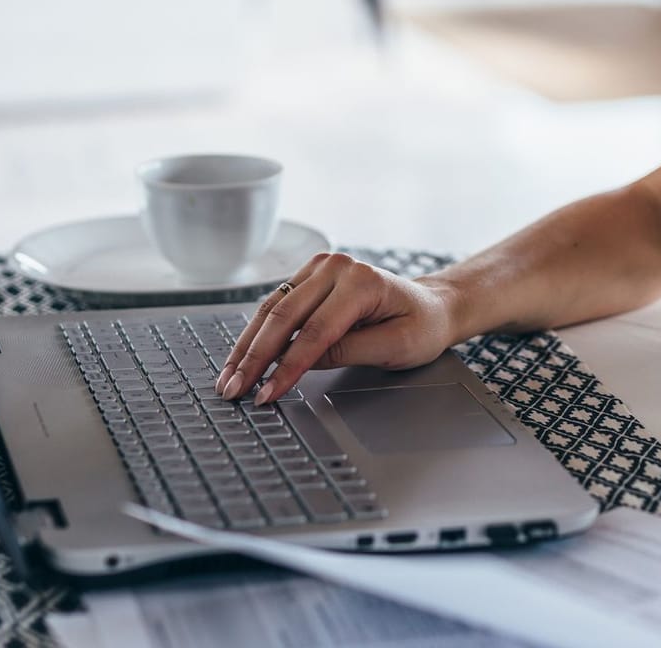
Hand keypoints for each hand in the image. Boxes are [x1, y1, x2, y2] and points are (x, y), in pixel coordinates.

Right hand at [216, 253, 458, 402]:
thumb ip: (348, 351)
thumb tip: (301, 362)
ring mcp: (320, 268)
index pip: (314, 331)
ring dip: (247, 346)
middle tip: (233, 390)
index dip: (286, 367)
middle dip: (254, 357)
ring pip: (272, 309)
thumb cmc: (421, 326)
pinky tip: (242, 357)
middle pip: (284, 317)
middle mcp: (336, 267)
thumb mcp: (396, 346)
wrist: (431, 306)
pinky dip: (257, 333)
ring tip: (228, 377)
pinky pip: (276, 305)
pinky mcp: (309, 276)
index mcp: (362, 281)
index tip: (266, 393)